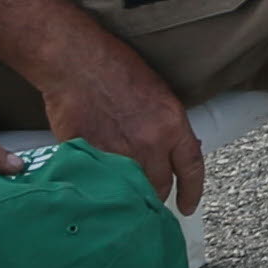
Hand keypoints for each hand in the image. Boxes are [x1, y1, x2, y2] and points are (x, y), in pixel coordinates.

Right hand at [43, 32, 209, 214]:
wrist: (75, 61)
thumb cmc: (113, 67)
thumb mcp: (156, 93)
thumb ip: (166, 126)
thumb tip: (171, 151)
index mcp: (171, 124)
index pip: (191, 168)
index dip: (192, 192)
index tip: (187, 206)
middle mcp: (149, 143)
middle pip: (159, 187)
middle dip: (153, 194)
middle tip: (146, 196)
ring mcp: (118, 153)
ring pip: (129, 190)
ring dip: (126, 194)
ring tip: (120, 192)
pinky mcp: (90, 158)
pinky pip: (100, 183)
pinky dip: (99, 186)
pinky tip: (96, 184)